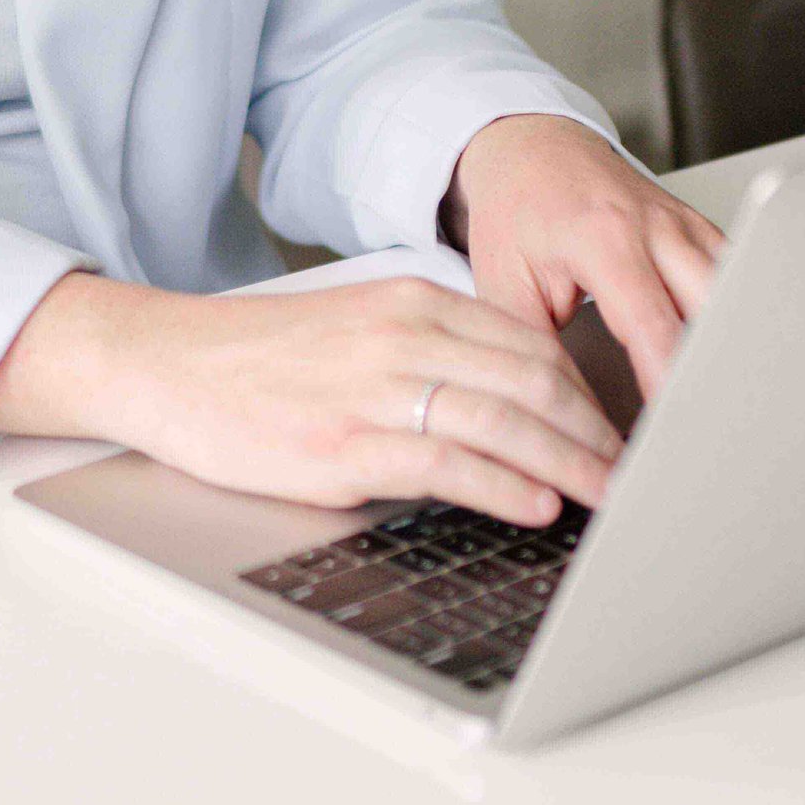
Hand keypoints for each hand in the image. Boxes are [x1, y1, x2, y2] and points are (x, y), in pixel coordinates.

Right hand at [0, 268, 623, 528]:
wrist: (163, 363)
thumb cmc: (258, 361)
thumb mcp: (355, 332)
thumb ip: (430, 356)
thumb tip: (514, 412)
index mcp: (409, 300)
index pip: (531, 343)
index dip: (591, 391)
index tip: (625, 430)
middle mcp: (401, 334)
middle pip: (535, 379)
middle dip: (599, 431)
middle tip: (641, 472)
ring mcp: (374, 388)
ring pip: (505, 420)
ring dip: (573, 463)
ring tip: (613, 496)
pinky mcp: (345, 443)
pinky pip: (449, 463)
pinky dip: (507, 485)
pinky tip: (538, 503)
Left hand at [444, 114, 722, 403]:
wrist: (531, 148)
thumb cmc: (515, 211)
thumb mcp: (503, 282)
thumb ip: (536, 349)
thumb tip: (565, 418)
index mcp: (605, 238)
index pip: (653, 327)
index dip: (669, 387)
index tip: (673, 434)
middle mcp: (657, 228)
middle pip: (715, 312)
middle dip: (717, 374)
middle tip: (710, 430)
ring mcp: (687, 226)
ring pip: (738, 295)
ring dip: (735, 348)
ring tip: (729, 406)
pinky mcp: (703, 232)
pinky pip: (737, 279)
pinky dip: (738, 320)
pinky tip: (734, 360)